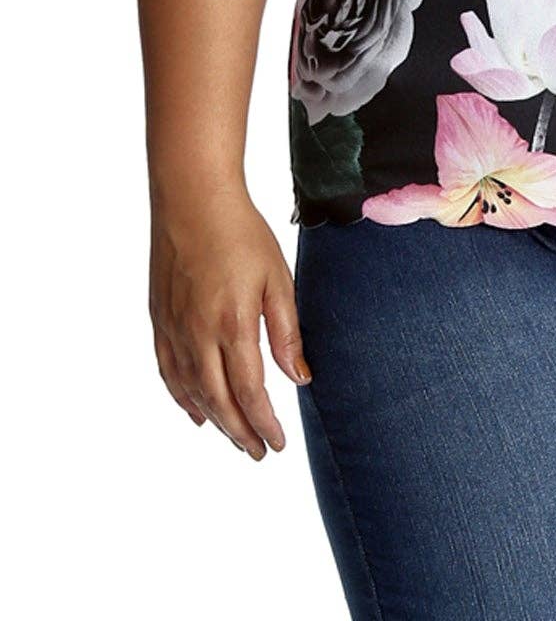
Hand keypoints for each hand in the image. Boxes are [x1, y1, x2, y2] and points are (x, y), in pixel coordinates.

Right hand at [148, 186, 311, 458]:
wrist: (192, 199)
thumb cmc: (241, 233)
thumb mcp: (277, 278)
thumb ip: (287, 331)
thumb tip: (300, 378)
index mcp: (233, 325)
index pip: (249, 393)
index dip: (264, 423)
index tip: (277, 443)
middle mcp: (198, 334)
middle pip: (219, 402)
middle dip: (240, 433)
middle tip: (259, 452)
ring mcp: (174, 329)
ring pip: (192, 392)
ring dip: (214, 421)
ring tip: (235, 437)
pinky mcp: (159, 320)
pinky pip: (169, 372)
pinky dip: (182, 398)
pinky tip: (197, 412)